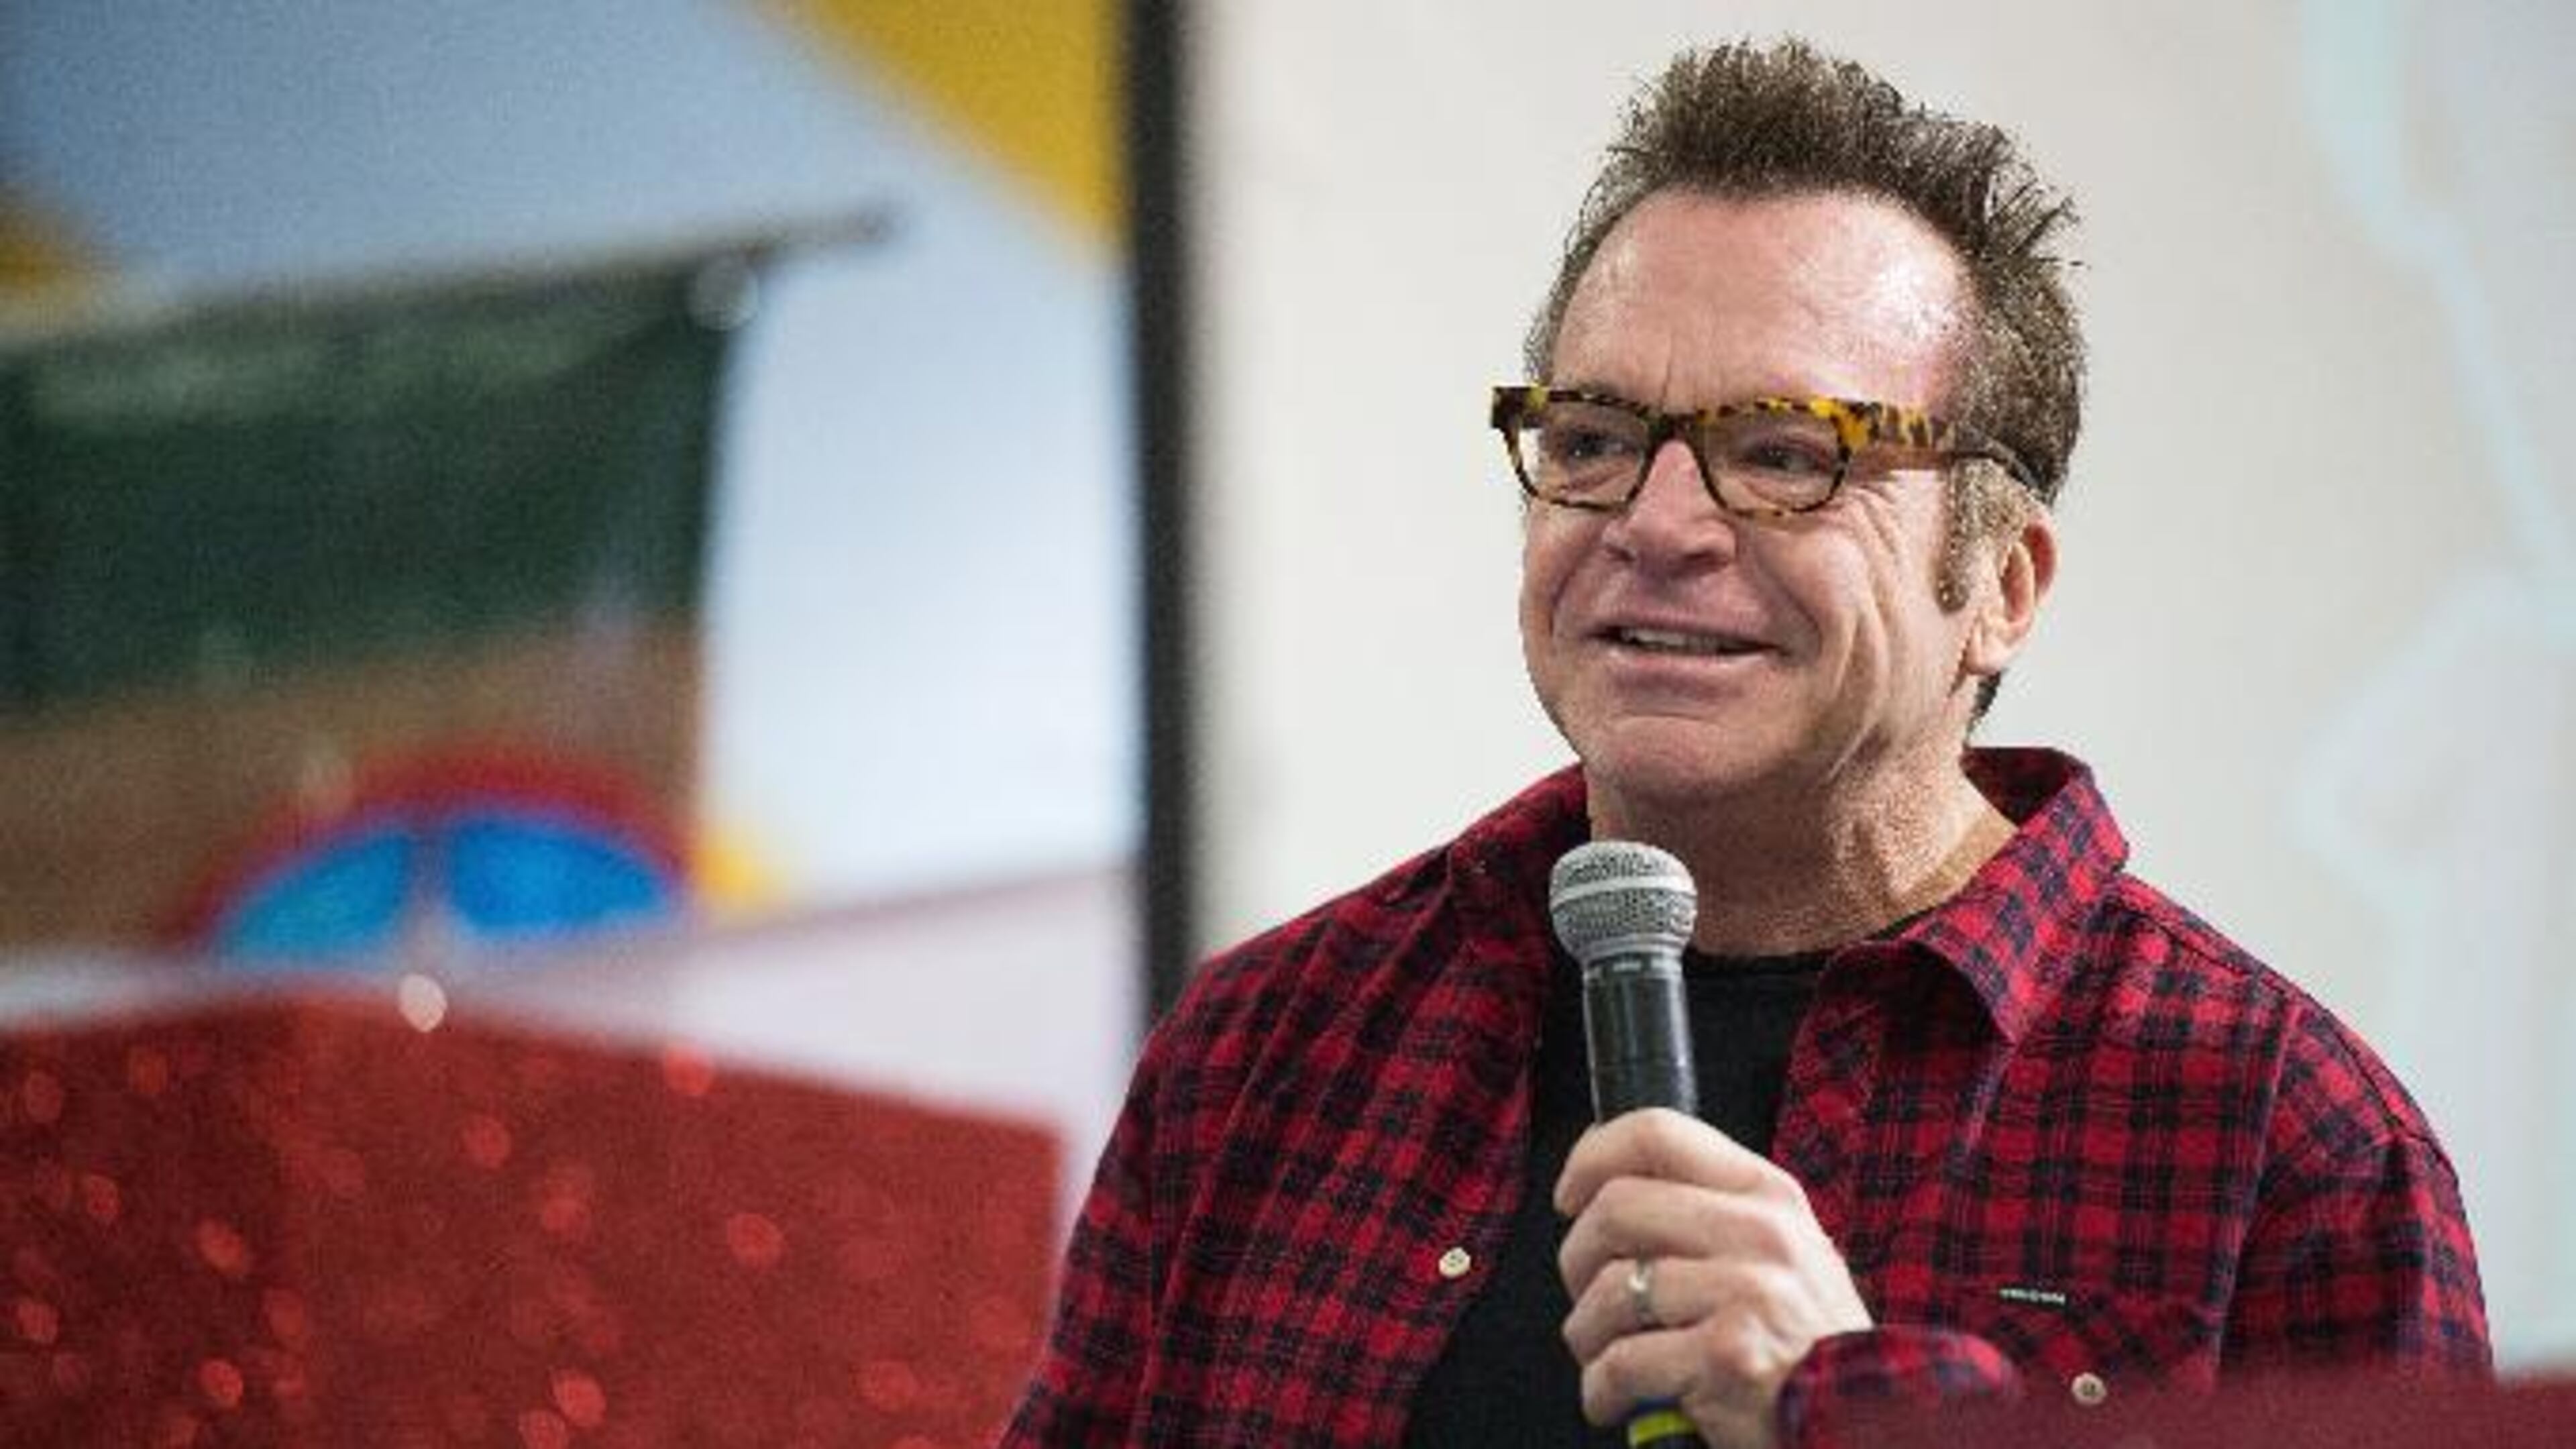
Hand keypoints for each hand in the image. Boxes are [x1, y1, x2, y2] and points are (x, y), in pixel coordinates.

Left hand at [1555, 1108, 1871, 1447]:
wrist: (1870, 1423)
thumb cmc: (1809, 1345)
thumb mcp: (1785, 1253)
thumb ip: (1715, 1214)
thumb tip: (1610, 1192)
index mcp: (1768, 1194)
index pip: (1657, 1133)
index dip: (1591, 1157)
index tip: (1570, 1195)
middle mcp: (1761, 1232)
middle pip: (1615, 1207)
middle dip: (1576, 1258)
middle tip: (1586, 1294)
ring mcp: (1747, 1292)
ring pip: (1611, 1289)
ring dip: (1587, 1333)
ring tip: (1605, 1354)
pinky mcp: (1727, 1357)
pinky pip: (1621, 1361)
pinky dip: (1601, 1388)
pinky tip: (1616, 1399)